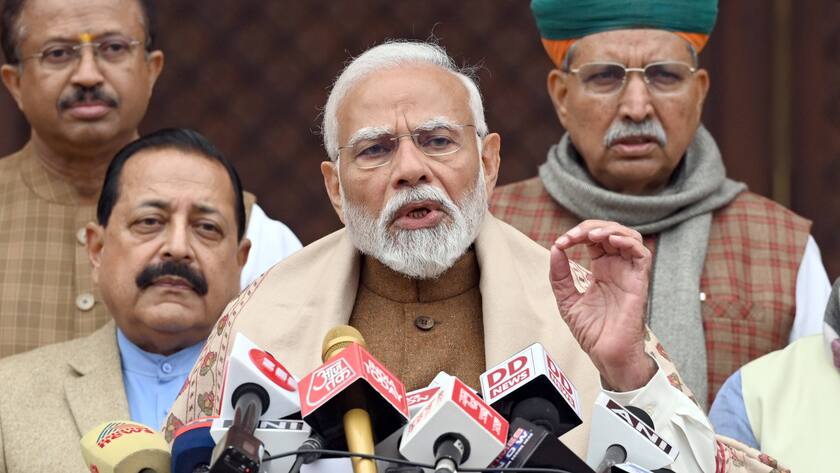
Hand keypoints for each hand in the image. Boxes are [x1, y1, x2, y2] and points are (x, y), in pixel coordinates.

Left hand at [550, 220, 654, 390]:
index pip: (594, 239)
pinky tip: (610, 241)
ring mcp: (629, 273)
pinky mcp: (640, 282)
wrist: (606, 354)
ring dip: (610, 229)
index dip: (578, 234)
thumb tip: (555, 248)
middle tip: (572, 237)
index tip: (560, 243)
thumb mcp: (567, 300)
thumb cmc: (592, 332)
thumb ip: (560, 276)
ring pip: (630, 236)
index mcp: (601, 269)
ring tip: (591, 236)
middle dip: (590, 228)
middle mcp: (617, 268)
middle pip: (610, 231)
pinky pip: (642, 254)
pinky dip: (627, 241)